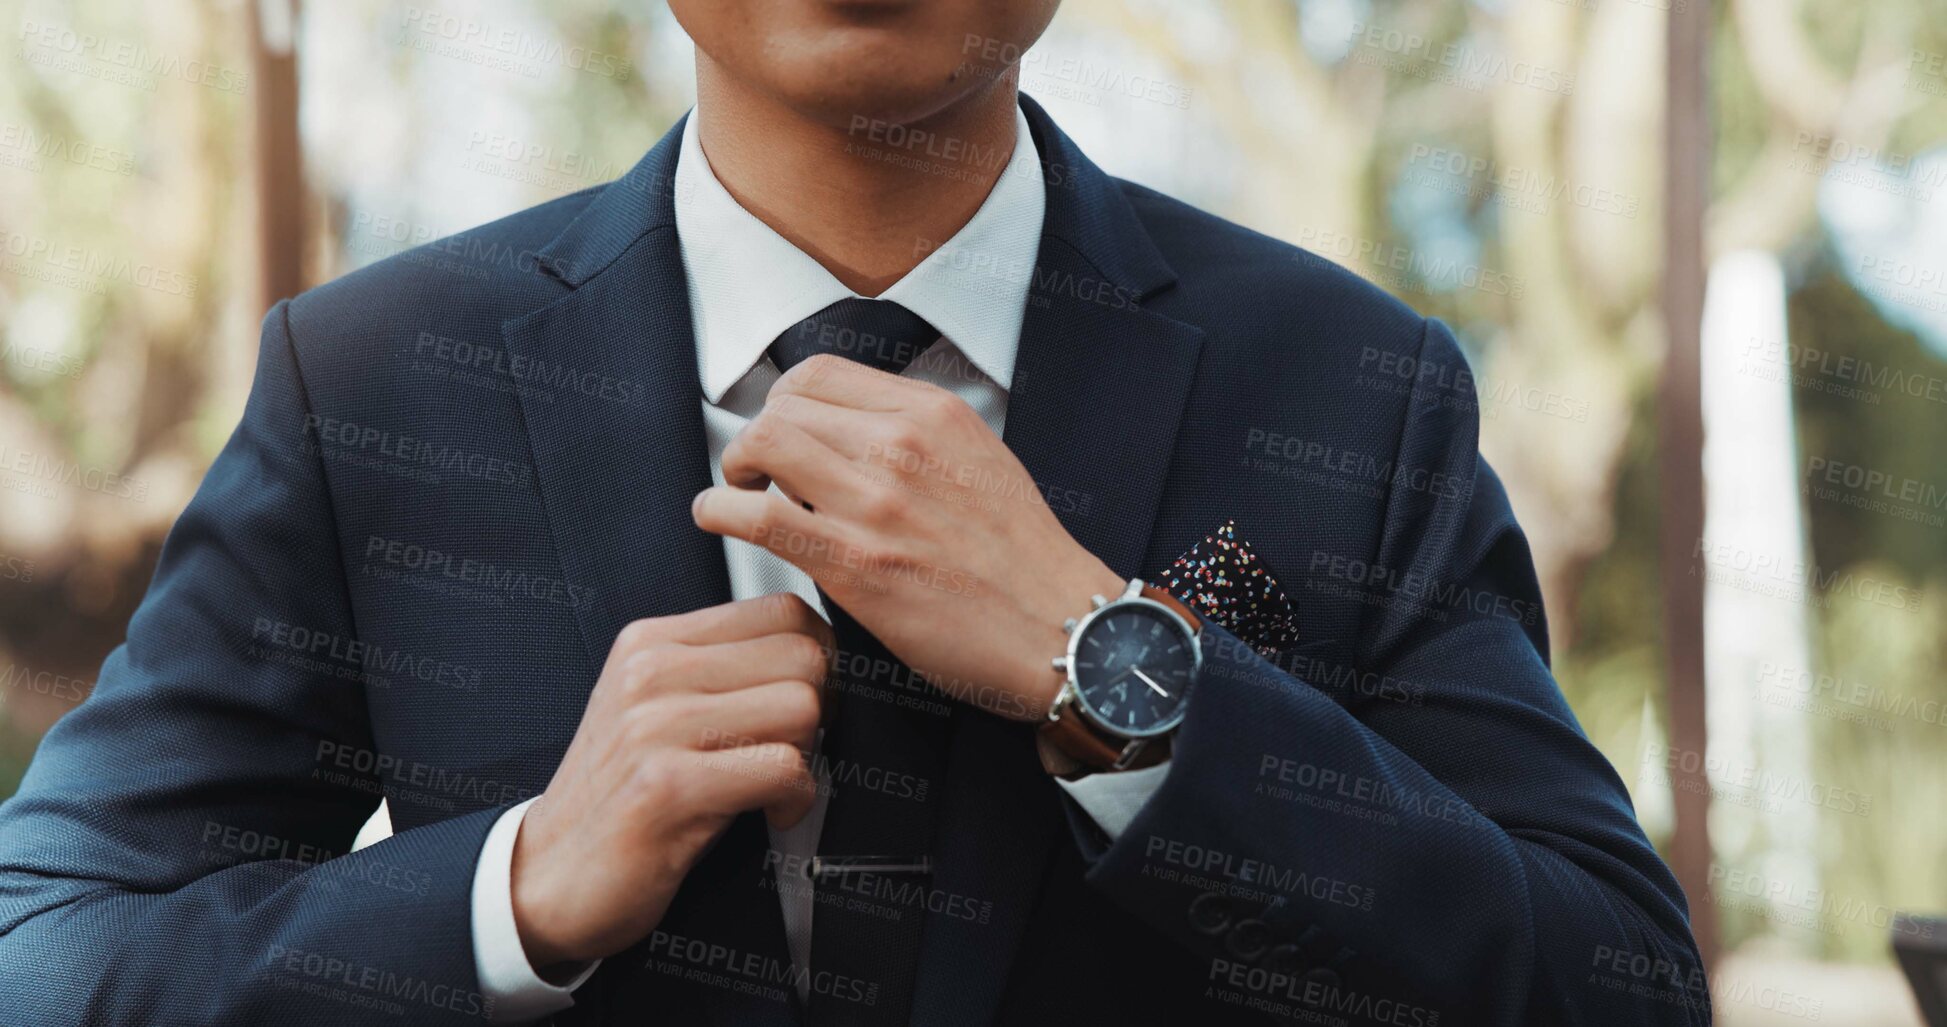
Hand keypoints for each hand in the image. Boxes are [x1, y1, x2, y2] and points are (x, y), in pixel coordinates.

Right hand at [510, 594, 830, 967]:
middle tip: (793, 747)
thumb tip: (814, 653)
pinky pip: (784, 768)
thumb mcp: (654, 709)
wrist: (549, 878)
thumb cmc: (618, 798)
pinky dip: (796, 799)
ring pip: (801, 706)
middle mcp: (651, 672)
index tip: (805, 700)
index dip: (818, 658)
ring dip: (808, 755)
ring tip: (776, 782)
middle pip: (803, 655)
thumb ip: (718, 670)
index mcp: (651, 643)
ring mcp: (656, 726)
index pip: (782, 609)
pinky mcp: (669, 786)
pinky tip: (770, 813)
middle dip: (821, 708)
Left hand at [691, 355, 1121, 721]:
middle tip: (757, 472)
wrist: (1060, 629)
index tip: (784, 433)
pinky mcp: (853, 563)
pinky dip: (719, 510)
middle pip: (783, 405)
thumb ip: (918, 437)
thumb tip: (850, 433)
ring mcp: (875, 502)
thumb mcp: (981, 460)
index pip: (820, 374)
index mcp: (933, 413)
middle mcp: (901, 445)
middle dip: (757, 436)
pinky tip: (720, 520)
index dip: (784, 403)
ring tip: (740, 495)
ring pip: (763, 446)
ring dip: (735, 469)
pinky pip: (756, 517)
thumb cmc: (1024, 560)